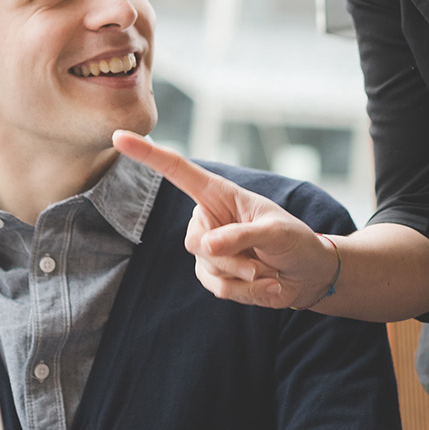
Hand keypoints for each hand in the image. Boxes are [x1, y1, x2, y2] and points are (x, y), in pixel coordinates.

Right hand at [112, 130, 336, 307]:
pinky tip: (267, 284)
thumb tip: (206, 245)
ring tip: (268, 271)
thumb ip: (241, 235)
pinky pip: (216, 288)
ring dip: (242, 276)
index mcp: (220, 194)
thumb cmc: (296, 241)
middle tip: (261, 262)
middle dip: (229, 257)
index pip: (177, 171)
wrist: (309, 275)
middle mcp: (209, 219)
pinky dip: (245, 292)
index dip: (148, 154)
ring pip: (206, 268)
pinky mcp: (214, 275)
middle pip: (195, 241)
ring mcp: (209, 249)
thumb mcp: (276, 231)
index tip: (119, 137)